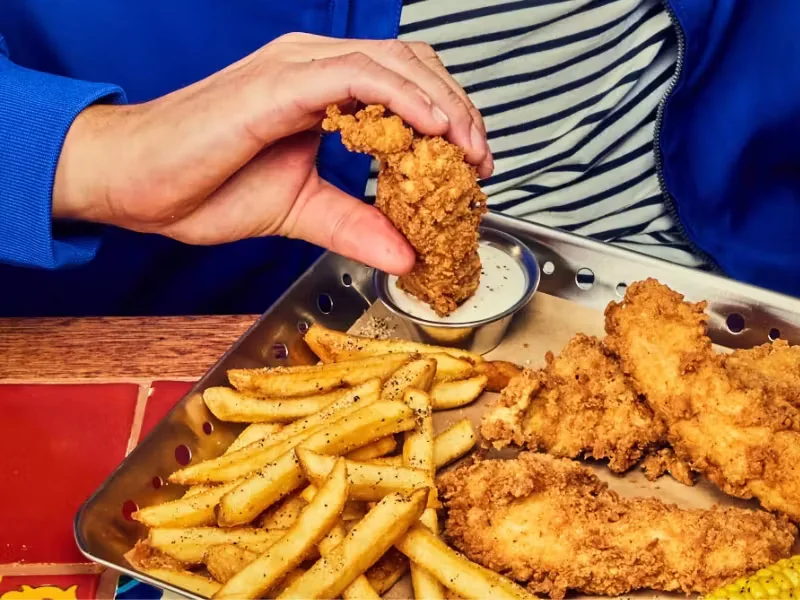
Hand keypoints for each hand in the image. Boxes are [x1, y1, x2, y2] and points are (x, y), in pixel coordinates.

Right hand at [53, 33, 492, 274]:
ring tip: (467, 150)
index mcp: (319, 91)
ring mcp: (296, 67)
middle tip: (480, 160)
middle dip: (457, 110)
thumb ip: (355, 225)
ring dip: (443, 104)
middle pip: (411, 65)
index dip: (448, 118)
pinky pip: (359, 77)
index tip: (472, 165)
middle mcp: (313, 67)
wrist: (134, 185)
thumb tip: (406, 255)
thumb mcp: (301, 212)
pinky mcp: (279, 83)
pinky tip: (434, 130)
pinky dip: (405, 98)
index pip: (404, 84)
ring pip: (394, 63)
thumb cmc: (203, 187)